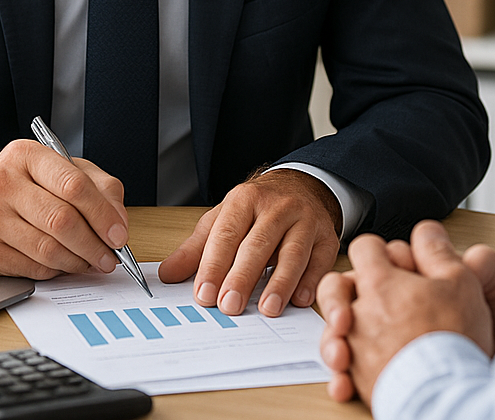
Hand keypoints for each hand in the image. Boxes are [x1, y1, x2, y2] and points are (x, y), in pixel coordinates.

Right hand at [0, 140, 128, 279]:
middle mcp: (2, 183)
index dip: (102, 214)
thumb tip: (118, 222)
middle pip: (62, 221)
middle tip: (111, 256)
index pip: (74, 185)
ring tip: (92, 261)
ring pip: (48, 250)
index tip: (118, 234)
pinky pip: (33, 269)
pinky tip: (65, 263)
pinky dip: (57, 270)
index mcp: (26, 155)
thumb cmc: (23, 184)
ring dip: (79, 262)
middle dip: (94, 244)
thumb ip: (99, 187)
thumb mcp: (62, 169)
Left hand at [158, 169, 341, 316]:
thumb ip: (196, 248)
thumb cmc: (257, 209)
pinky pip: (320, 259)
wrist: (301, 185)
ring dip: (279, 282)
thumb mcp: (224, 219)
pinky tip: (300, 299)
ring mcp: (305, 220)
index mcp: (245, 199)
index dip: (214, 265)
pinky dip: (311, 280)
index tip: (203, 295)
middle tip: (229, 306)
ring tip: (266, 308)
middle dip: (242, 276)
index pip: (227, 233)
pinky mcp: (327, 236)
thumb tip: (167, 274)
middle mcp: (277, 206)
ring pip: (292, 252)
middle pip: (258, 243)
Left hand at [317, 222, 492, 404]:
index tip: (395, 264)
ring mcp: (357, 346)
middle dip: (349, 287)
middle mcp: (360, 312)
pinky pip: (341, 371)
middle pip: (335, 285)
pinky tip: (352, 373)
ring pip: (334, 329)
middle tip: (371, 297)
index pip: (364, 247)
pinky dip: (344, 372)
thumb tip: (426, 232)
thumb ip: (437, 251)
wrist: (448, 394)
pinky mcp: (359, 379)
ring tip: (367, 336)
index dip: (380, 251)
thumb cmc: (454, 339)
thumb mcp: (460, 281)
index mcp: (381, 282)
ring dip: (344, 331)